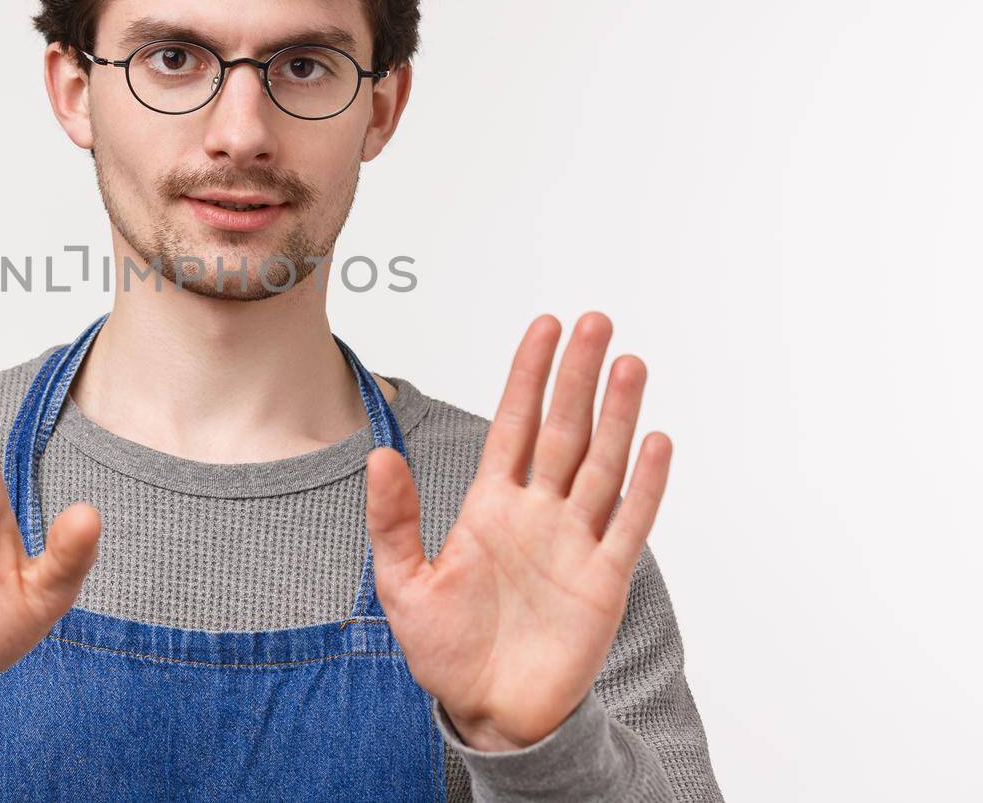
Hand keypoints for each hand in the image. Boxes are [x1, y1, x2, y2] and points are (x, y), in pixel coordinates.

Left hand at [364, 312, 672, 750]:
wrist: (488, 713)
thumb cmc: (445, 650)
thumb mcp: (402, 582)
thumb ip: (394, 519)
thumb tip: (380, 455)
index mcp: (490, 507)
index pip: (515, 425)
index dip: (528, 376)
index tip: (545, 327)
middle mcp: (538, 514)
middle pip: (565, 430)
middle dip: (578, 376)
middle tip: (596, 321)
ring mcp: (574, 543)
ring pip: (603, 464)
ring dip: (617, 414)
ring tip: (630, 363)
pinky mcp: (603, 582)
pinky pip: (629, 523)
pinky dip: (644, 483)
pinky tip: (654, 440)